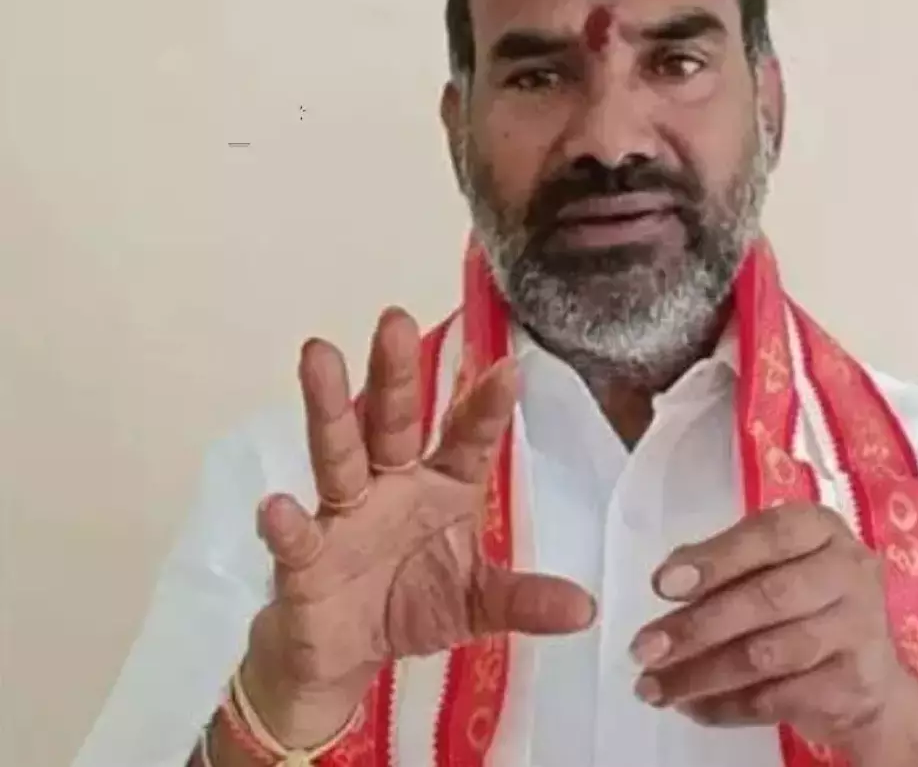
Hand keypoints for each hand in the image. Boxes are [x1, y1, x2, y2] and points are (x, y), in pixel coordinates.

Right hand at [239, 308, 595, 748]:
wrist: (344, 654)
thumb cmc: (413, 604)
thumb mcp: (478, 602)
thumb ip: (525, 600)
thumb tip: (586, 609)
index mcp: (441, 485)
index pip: (466, 438)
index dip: (484, 407)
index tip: (508, 369)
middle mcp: (390, 485)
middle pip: (392, 421)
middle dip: (394, 373)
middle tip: (396, 318)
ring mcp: (343, 516)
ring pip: (336, 453)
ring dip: (329, 406)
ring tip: (319, 354)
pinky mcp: (304, 560)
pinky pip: (296, 538)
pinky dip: (285, 524)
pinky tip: (276, 505)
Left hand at [628, 502, 917, 765]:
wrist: (869, 680)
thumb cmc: (805, 606)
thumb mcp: (771, 569)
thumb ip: (724, 565)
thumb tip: (669, 577)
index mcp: (822, 530)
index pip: (770, 534)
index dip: (715, 559)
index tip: (662, 585)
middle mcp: (849, 571)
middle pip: (768, 598)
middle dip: (697, 626)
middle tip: (644, 649)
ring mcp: (858, 629)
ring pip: (768, 655)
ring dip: (702, 674)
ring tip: (654, 687)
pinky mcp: (853, 684)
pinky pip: (777, 699)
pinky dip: (726, 707)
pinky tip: (692, 707)